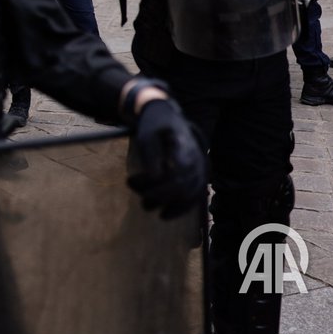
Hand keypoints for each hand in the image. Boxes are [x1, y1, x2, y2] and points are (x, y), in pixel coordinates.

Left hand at [128, 99, 205, 218]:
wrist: (169, 118)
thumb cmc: (155, 126)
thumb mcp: (147, 135)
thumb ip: (151, 154)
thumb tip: (155, 178)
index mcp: (185, 147)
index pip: (177, 172)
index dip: (158, 185)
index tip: (132, 181)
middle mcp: (197, 161)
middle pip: (181, 186)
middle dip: (156, 194)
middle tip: (133, 189)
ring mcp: (200, 170)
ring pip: (188, 195)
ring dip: (165, 203)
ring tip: (145, 204)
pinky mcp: (198, 178)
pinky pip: (193, 198)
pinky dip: (180, 209)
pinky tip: (164, 215)